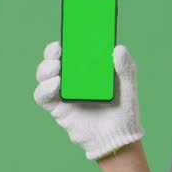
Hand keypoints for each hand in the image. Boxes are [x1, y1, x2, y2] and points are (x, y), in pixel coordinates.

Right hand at [33, 40, 144, 159]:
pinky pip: (42, 96)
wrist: (117, 138)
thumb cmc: (124, 110)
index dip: (67, 39)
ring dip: (46, 68)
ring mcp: (62, 92)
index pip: (72, 49)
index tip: (69, 33)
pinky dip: (44, 89)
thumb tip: (119, 48)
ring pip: (43, 74)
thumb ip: (126, 68)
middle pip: (53, 59)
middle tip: (59, 50)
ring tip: (57, 68)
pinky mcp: (57, 108)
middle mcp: (72, 77)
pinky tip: (56, 85)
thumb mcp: (129, 87)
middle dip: (51, 52)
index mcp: (87, 68)